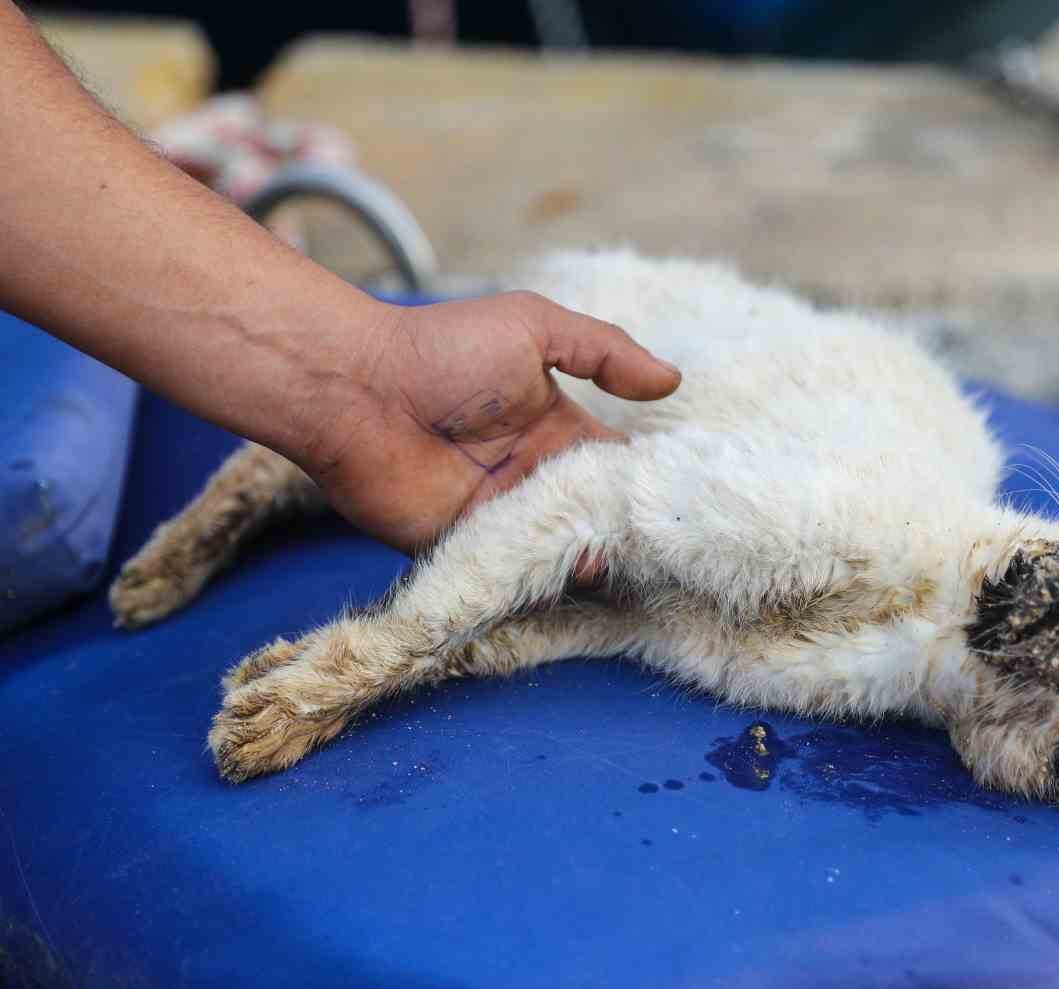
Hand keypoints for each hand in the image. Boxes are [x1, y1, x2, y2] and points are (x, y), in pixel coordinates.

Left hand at [301, 291, 678, 553]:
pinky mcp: (465, 550)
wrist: (356, 389)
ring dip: (591, 554)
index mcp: (555, 428)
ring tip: (622, 556)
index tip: (685, 498)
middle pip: (595, 515)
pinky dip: (542, 574)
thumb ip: (604, 351)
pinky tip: (575, 571)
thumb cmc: (442, 350)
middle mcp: (533, 477)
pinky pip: (513, 571)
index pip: (614, 465)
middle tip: (665, 542)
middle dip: (626, 529)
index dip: (647, 481)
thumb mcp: (534, 327)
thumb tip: (673, 379)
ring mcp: (500, 517)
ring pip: (561, 549)